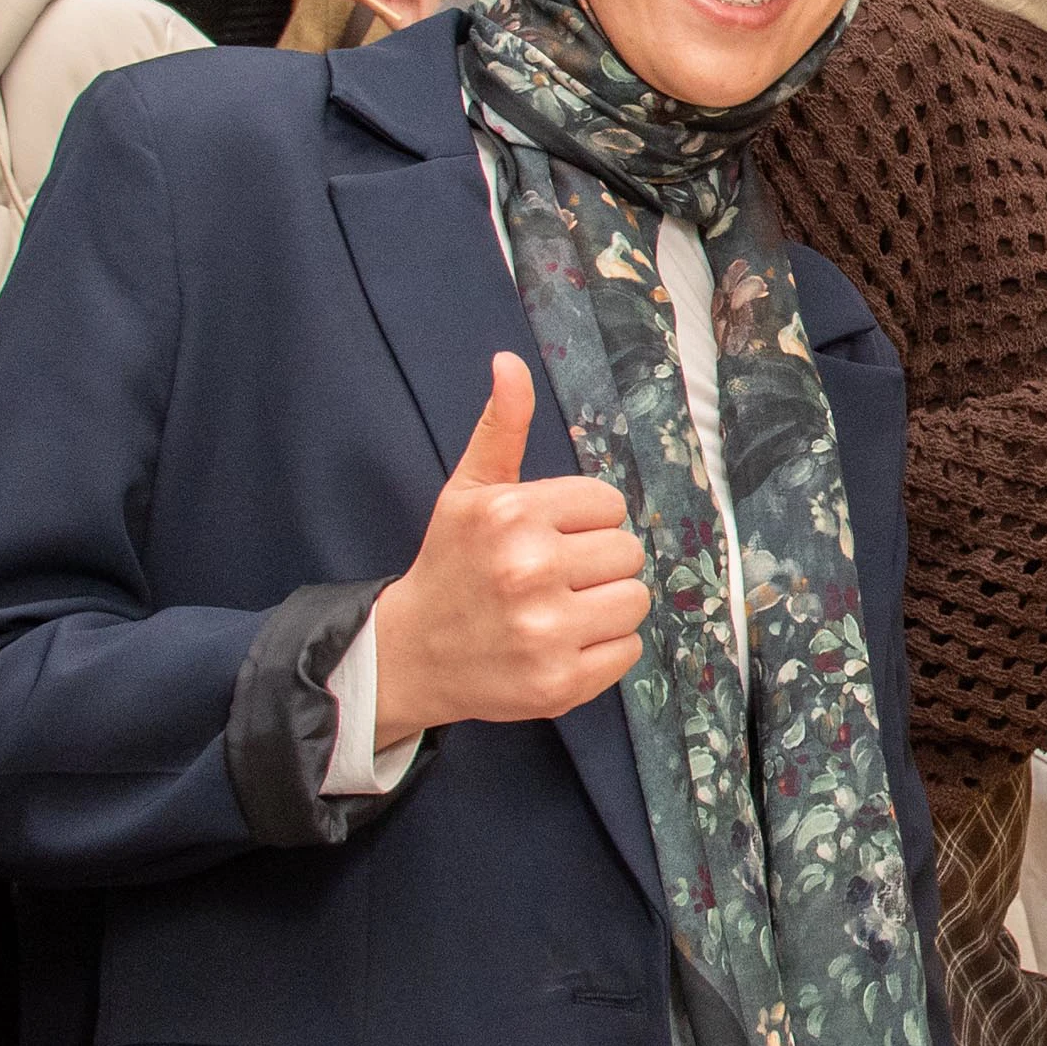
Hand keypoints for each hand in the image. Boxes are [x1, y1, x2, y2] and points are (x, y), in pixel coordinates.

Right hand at [368, 356, 650, 750]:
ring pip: (635, 600)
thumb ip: (500, 426)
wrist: (410, 655)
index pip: (608, 506)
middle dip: (597, 563)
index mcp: (511, 515)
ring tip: (561, 610)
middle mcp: (529, 571)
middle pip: (627, 552)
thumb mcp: (468, 490)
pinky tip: (562, 643)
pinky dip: (605, 649)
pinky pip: (629, 650)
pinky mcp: (560, 683)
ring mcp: (545, 632)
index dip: (584, 522)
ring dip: (607, 605)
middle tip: (552, 578)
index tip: (548, 538)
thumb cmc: (451, 565)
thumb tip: (510, 362)